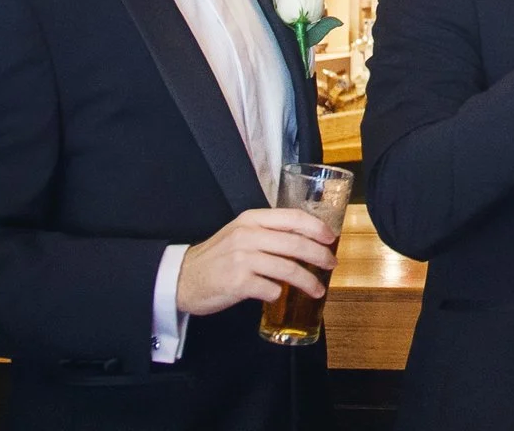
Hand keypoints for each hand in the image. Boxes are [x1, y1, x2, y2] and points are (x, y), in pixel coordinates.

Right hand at [174, 207, 336, 316]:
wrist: (181, 278)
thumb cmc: (217, 257)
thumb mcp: (241, 234)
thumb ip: (268, 233)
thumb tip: (306, 241)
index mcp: (252, 219)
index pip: (293, 217)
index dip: (317, 227)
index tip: (331, 238)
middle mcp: (248, 235)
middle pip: (296, 243)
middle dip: (320, 255)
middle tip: (331, 265)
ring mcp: (242, 259)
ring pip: (288, 268)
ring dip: (308, 281)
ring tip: (317, 289)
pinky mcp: (237, 283)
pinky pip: (270, 289)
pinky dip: (280, 294)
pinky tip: (281, 296)